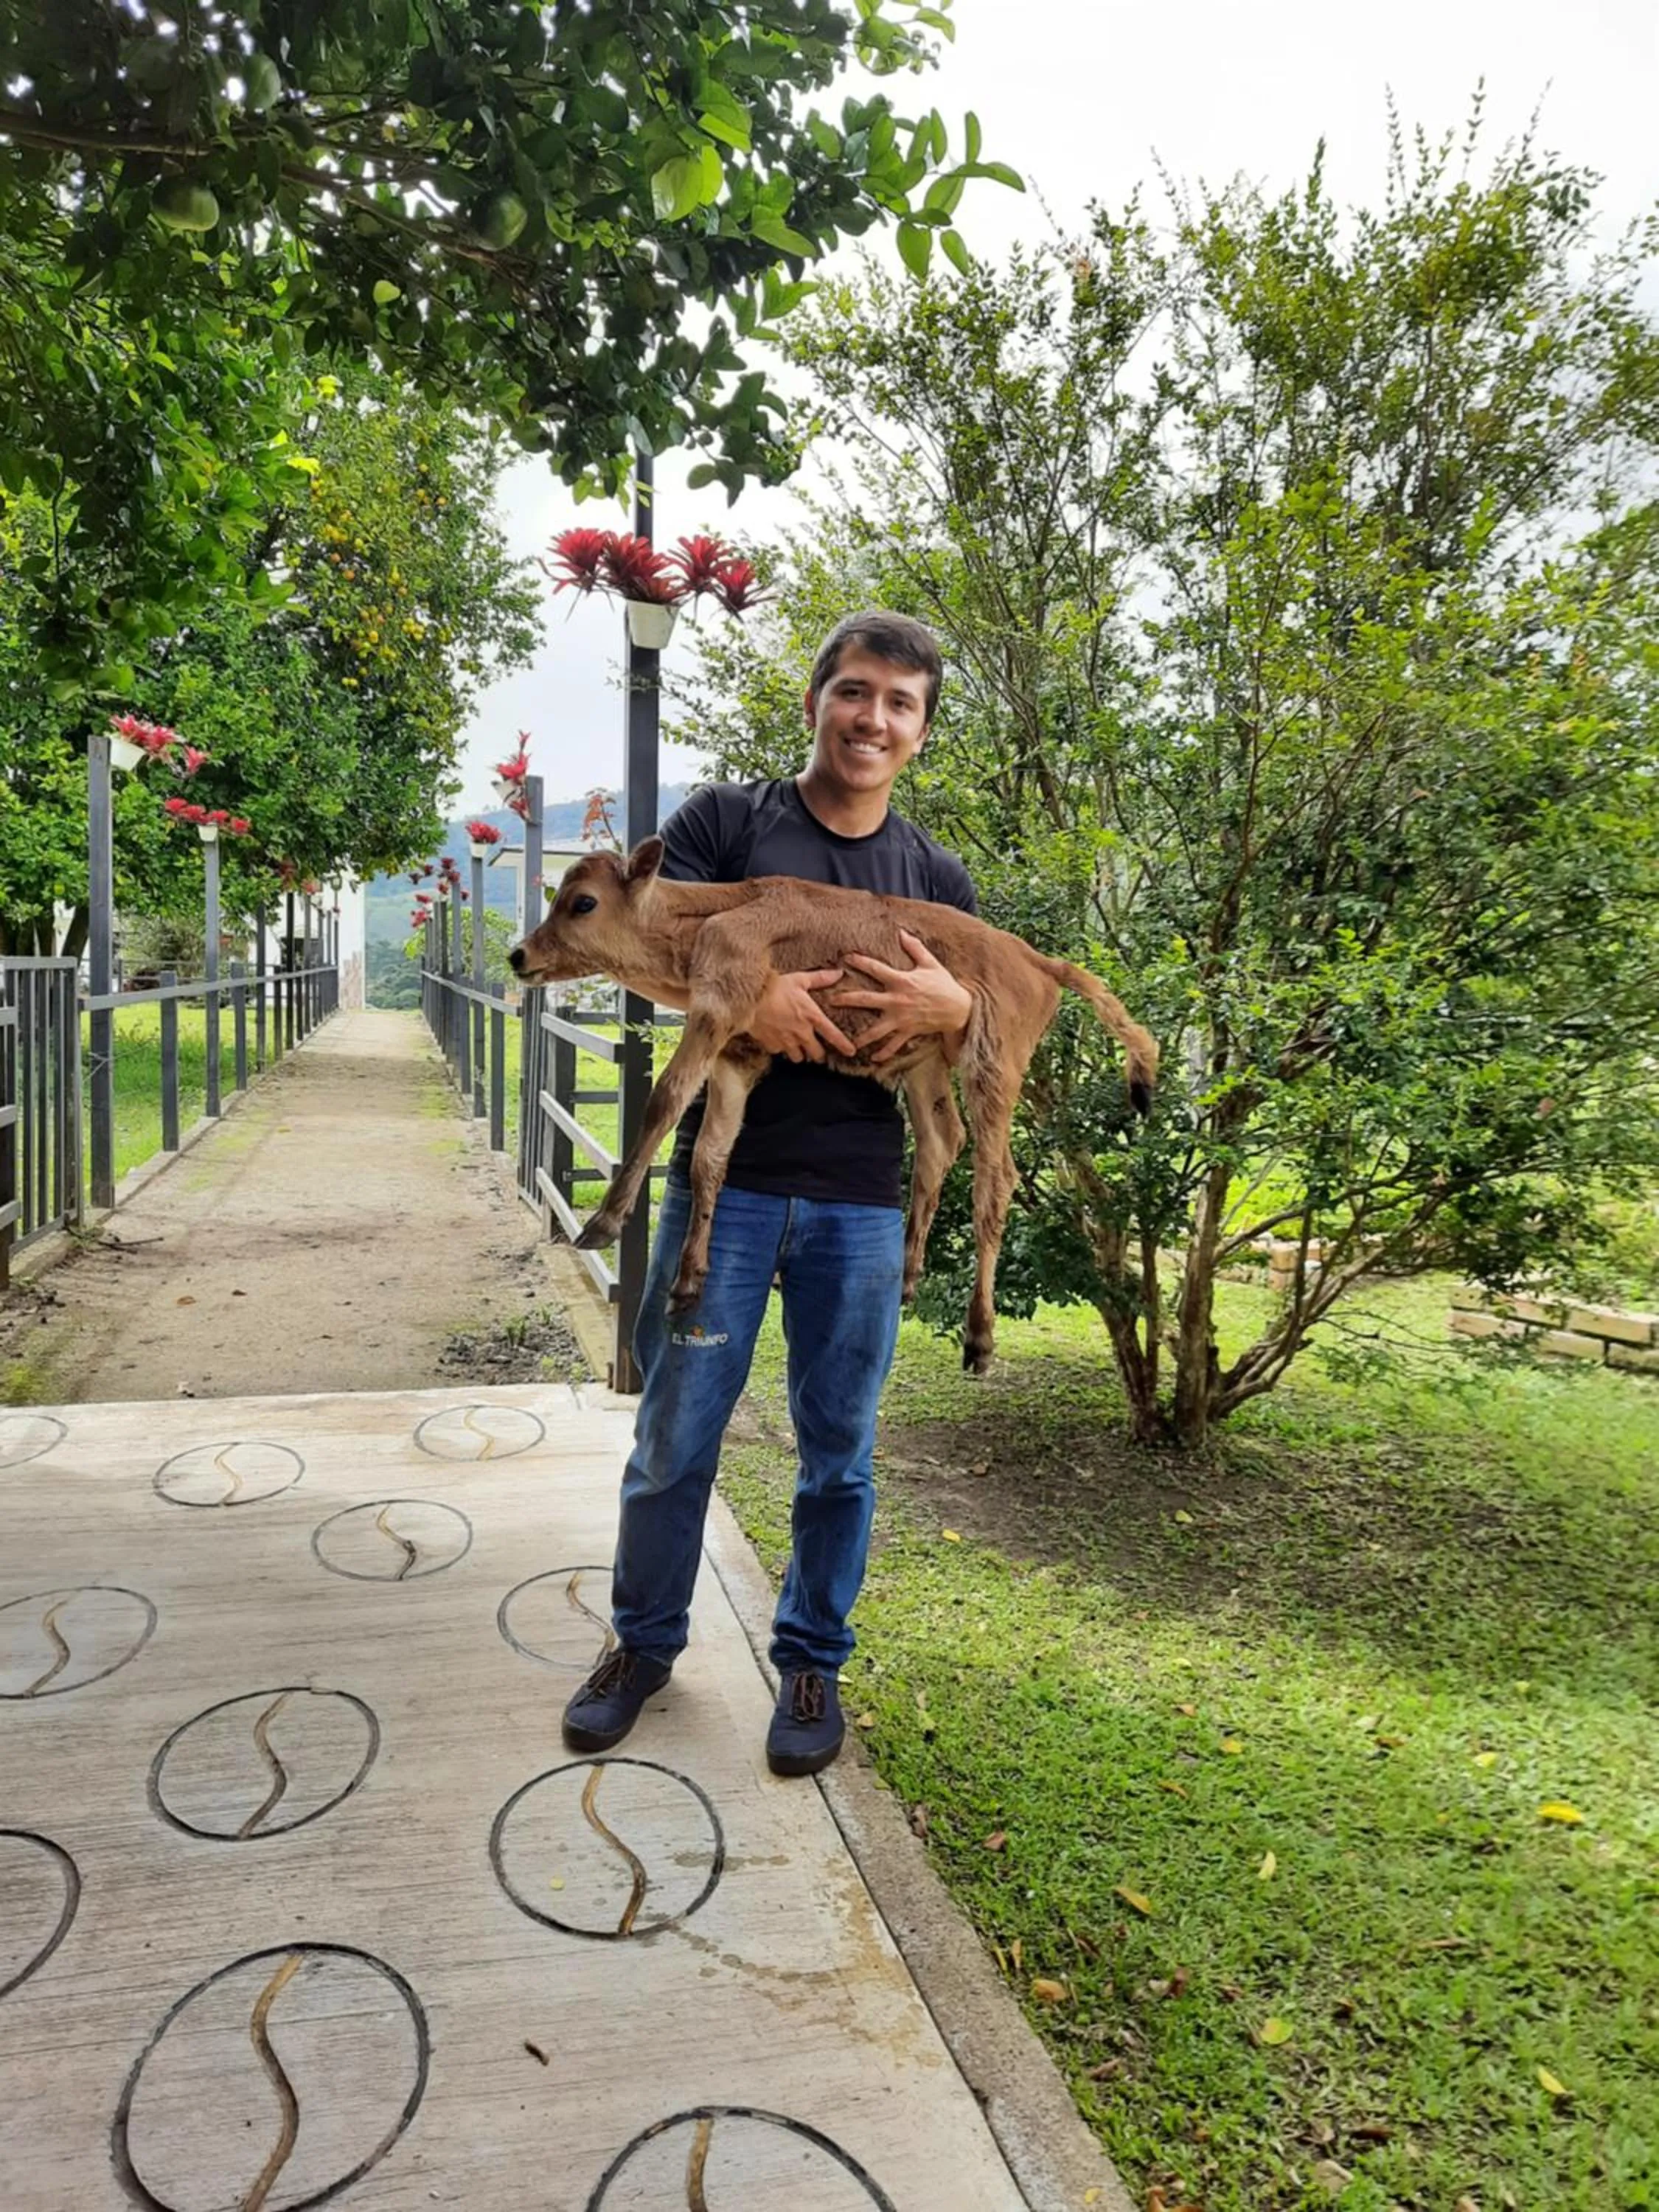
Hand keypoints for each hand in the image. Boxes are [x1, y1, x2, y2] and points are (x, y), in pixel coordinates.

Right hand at [746, 966, 857, 1062]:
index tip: (851, 1052)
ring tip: (797, 1045)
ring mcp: (786, 1041)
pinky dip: (780, 1048)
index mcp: (811, 1016)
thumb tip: (838, 973)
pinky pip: (779, 1052)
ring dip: (799, 1053)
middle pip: (816, 1054)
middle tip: (816, 1049)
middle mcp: (801, 1032)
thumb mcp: (799, 979)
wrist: (749, 997)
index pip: (833, 1035)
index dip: (843, 1045)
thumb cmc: (775, 986)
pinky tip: (778, 1039)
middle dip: (818, 1053)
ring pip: (798, 1057)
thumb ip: (820, 979)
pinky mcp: (771, 1044)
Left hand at [829, 930, 972, 1065]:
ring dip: (861, 1036)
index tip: (845, 958)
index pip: (876, 969)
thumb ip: (915, 948)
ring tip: (847, 1042)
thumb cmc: (944, 984)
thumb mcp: (931, 963)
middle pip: (866, 999)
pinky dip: (884, 1053)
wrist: (959, 1009)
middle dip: (847, 999)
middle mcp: (897, 1000)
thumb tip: (901, 932)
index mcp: (901, 981)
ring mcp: (901, 1018)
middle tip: (830, 1001)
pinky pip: (894, 1045)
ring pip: (876, 1029)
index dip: (860, 962)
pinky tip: (873, 1059)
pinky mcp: (908, 1031)